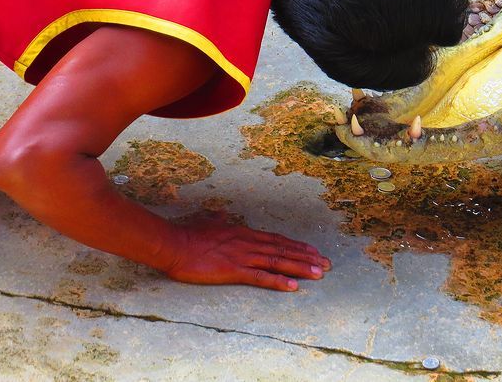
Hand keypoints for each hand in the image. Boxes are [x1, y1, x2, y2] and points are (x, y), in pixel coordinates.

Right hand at [165, 218, 331, 289]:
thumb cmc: (189, 234)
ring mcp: (243, 257)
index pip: (277, 240)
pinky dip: (278, 281)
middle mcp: (249, 243)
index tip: (313, 251)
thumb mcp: (208, 222)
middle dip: (307, 257)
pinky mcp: (234, 271)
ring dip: (301, 268)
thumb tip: (220, 214)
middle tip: (326, 264)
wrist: (174, 244)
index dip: (297, 246)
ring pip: (278, 261)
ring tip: (319, 273)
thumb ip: (218, 219)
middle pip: (284, 250)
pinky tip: (293, 286)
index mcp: (244, 233)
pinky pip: (261, 278)